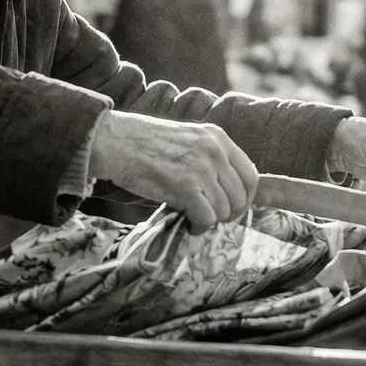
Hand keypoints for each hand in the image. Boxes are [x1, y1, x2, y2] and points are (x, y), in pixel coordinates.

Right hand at [88, 110, 257, 233]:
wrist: (116, 141)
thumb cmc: (145, 143)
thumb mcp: (187, 138)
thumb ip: (209, 157)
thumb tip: (224, 190)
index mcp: (218, 137)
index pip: (250, 175)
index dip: (245, 198)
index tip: (232, 208)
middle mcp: (214, 151)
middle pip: (240, 197)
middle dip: (227, 214)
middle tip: (209, 217)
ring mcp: (201, 168)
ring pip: (223, 210)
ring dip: (209, 220)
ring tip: (192, 218)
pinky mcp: (184, 187)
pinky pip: (206, 218)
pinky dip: (199, 227)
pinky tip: (187, 224)